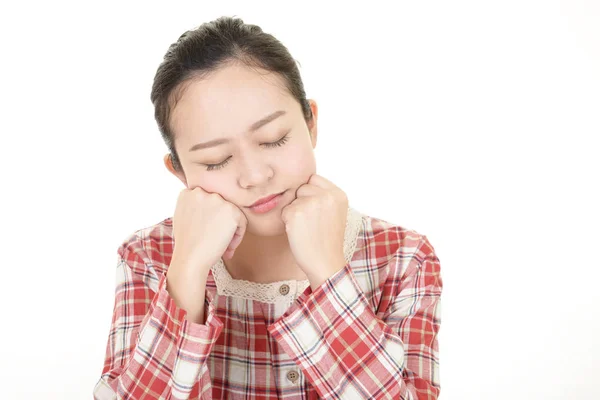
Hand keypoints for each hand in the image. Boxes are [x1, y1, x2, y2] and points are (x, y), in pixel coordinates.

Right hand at [171, 186, 247, 275]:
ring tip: (223, 246)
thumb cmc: (187, 245)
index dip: (210, 218)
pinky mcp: (231, 210)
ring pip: (232, 213)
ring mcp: (216, 200)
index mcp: (188, 193)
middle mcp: (201, 192)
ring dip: (230, 229)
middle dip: (220, 223)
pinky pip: (242, 222)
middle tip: (216, 240)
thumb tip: (211, 206)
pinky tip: (228, 248)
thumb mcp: (183, 217)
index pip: (207, 201)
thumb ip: (194, 206)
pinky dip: (238, 236)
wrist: (190, 259)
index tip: (208, 232)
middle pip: (220, 206)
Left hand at [281, 174, 348, 289]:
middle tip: (312, 222)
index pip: (314, 178)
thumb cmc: (327, 240)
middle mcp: (327, 195)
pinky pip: (284, 211)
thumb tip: (304, 183)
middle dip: (302, 202)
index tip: (314, 211)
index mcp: (338, 194)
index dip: (310, 193)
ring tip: (307, 228)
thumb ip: (324, 196)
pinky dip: (288, 222)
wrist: (325, 263)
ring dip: (294, 212)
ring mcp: (312, 203)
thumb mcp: (335, 212)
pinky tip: (300, 233)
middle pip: (302, 187)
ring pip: (292, 199)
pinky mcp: (296, 212)